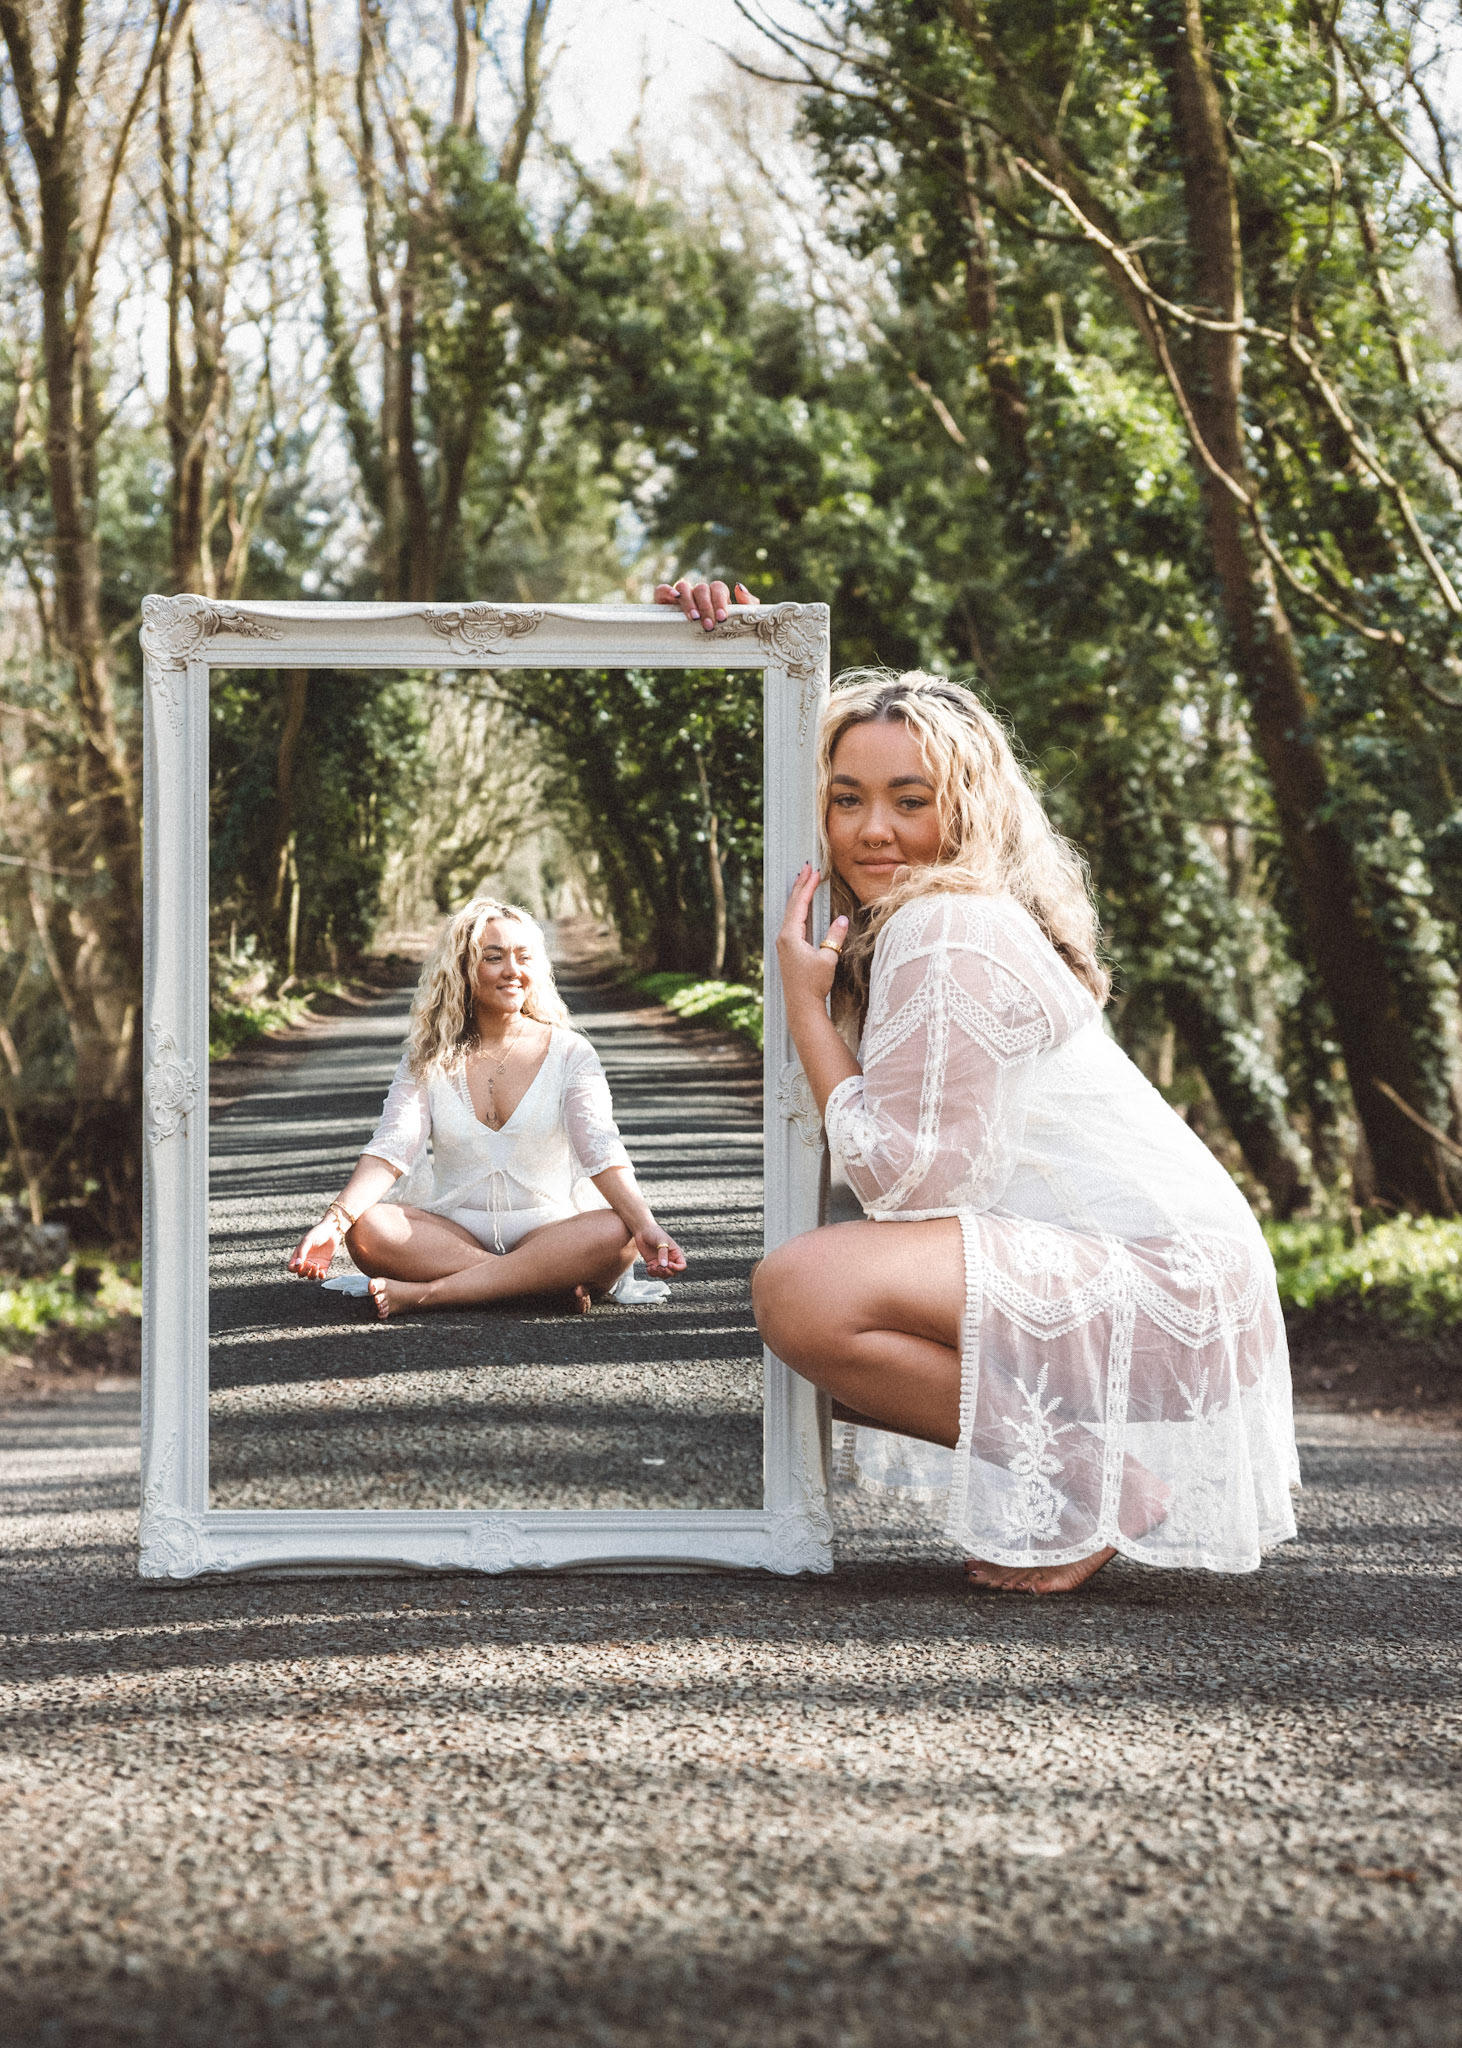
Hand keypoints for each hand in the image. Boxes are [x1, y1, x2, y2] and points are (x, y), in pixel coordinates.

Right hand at [288, 1217, 342, 1280]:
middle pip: (300, 1274)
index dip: (294, 1269)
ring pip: (310, 1276)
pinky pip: (321, 1275)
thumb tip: (298, 1264)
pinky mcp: (325, 1265)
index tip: (301, 1263)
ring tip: (317, 1265)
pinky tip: (322, 1272)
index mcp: (299, 1255)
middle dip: (304, 1271)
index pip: (291, 1267)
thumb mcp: (307, 1240)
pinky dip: (321, 1276)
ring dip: (312, 1274)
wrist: (332, 1231)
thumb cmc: (318, 1233)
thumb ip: (302, 1251)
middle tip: (311, 1263)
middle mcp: (306, 1261)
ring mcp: (315, 1264)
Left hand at [636, 1227, 686, 1278]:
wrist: (643, 1231)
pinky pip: (654, 1273)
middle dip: (667, 1272)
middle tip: (659, 1268)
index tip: (669, 1264)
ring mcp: (661, 1262)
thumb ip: (663, 1253)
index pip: (682, 1266)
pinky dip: (652, 1273)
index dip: (677, 1268)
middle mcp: (670, 1259)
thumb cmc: (655, 1233)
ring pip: (663, 1275)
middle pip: (673, 1273)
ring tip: (652, 1267)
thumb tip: (664, 1265)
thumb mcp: (661, 1241)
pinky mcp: (652, 1263)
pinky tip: (648, 1267)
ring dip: (658, 1274)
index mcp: (676, 1253)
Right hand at [653, 576, 759, 631]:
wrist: (705, 651)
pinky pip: (662, 590)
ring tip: (693, 619)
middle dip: (706, 607)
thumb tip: (738, 587)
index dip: (719, 601)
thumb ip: (747, 605)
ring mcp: (681, 596)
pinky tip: (674, 599)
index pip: (717, 587)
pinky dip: (667, 591)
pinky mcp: (664, 602)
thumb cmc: (724, 636)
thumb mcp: (740, 622)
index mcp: (715, 596)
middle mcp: (698, 594)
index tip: (722, 618)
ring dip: (689, 602)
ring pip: (683, 587)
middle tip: (708, 626)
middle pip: (702, 588)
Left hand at [777, 864, 847, 1014]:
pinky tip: (801, 906)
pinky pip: (792, 922)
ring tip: (804, 880)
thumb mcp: (828, 958)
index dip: (807, 887)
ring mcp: (784, 943)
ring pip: (791, 913)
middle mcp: (784, 937)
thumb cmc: (814, 984)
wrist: (802, 1006)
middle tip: (807, 867)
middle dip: (800, 885)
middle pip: (792, 905)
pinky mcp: (787, 950)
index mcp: (790, 936)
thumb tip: (842, 918)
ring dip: (798, 896)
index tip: (814, 871)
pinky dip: (798, 909)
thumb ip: (835, 936)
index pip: (800, 905)